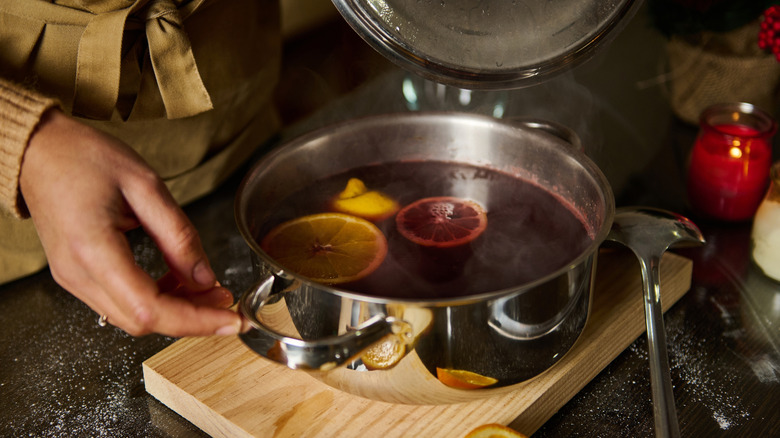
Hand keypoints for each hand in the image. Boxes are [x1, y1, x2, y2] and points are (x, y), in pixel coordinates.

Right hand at [19, 109, 243, 336]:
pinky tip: (178, 280)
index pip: (151, 309)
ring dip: (175, 310)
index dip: (196, 320)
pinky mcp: (77, 276)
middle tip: (227, 300)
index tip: (232, 321)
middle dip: (192, 318)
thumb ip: (178, 235)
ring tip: (208, 288)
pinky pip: (121, 302)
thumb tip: (205, 278)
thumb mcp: (146, 185)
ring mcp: (73, 279)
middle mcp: (78, 274)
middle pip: (143, 321)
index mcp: (93, 250)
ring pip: (133, 317)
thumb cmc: (85, 157)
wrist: (39, 151)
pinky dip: (155, 299)